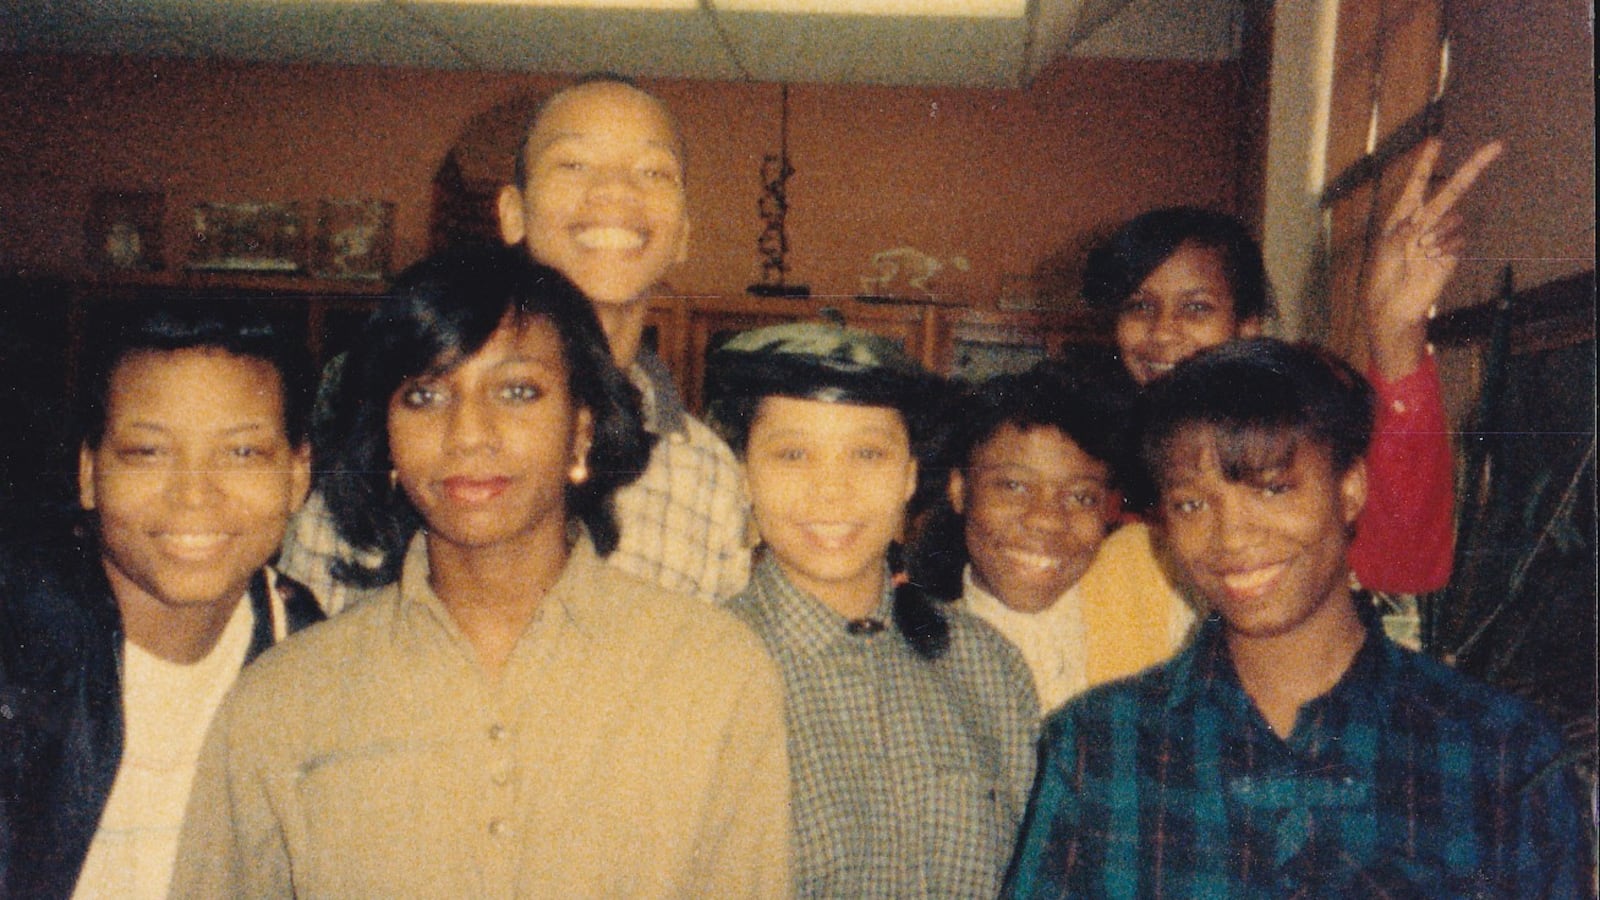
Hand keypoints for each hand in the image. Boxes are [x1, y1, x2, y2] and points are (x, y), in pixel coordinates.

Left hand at [1365, 139, 1502, 379]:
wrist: (1394, 308)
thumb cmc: (1383, 279)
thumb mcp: (1386, 249)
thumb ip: (1402, 230)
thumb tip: (1420, 220)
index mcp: (1403, 216)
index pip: (1418, 183)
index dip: (1427, 162)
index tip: (1437, 141)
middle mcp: (1425, 222)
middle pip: (1452, 190)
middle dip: (1473, 168)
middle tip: (1497, 146)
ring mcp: (1441, 236)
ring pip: (1455, 217)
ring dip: (1440, 231)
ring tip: (1422, 250)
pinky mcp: (1453, 253)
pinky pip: (1458, 239)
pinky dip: (1446, 246)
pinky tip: (1432, 258)